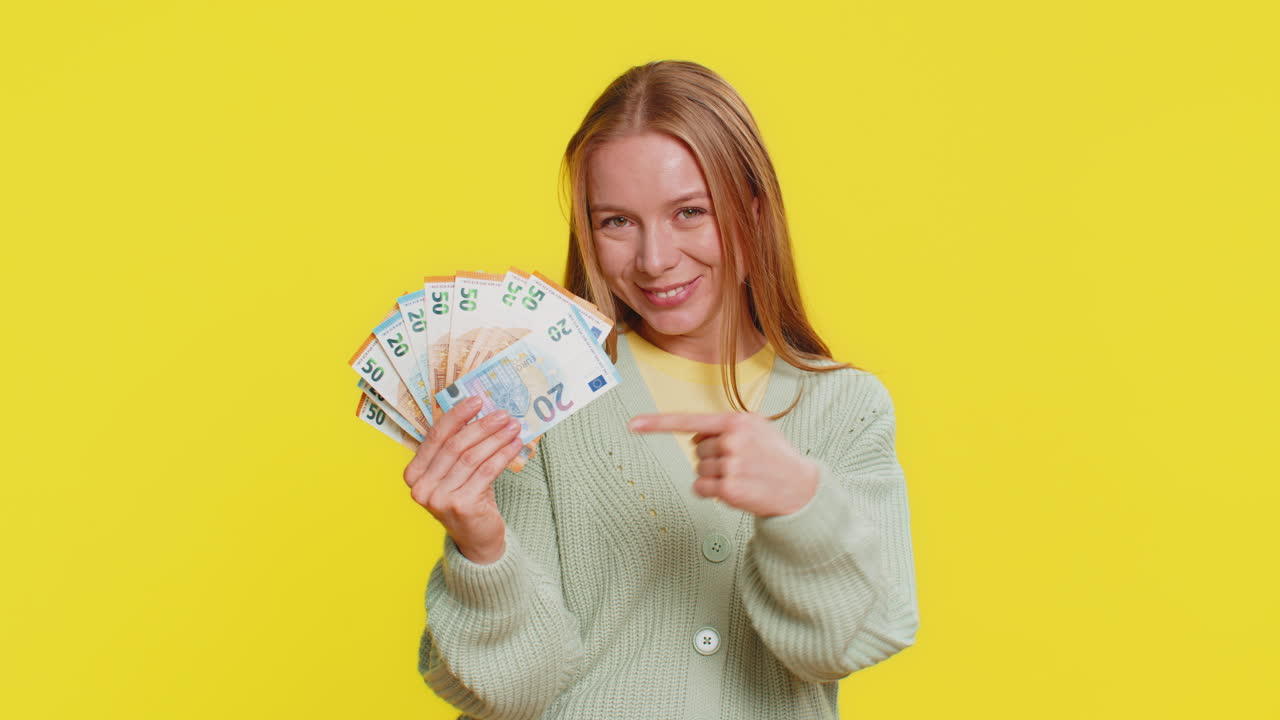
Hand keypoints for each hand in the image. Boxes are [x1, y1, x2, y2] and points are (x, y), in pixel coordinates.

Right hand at [403, 396, 525, 563]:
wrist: (477, 540)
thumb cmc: (467, 499)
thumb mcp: (455, 473)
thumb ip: (458, 448)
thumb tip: (481, 411)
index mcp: (413, 475)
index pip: (435, 437)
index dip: (456, 416)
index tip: (476, 400)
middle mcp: (421, 488)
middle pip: (454, 446)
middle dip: (481, 426)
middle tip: (502, 413)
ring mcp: (439, 499)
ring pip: (472, 458)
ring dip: (495, 438)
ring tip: (512, 426)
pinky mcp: (461, 506)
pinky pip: (486, 472)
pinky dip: (503, 455)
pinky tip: (515, 444)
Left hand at [627, 412, 819, 517]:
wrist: (800, 487)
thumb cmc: (776, 456)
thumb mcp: (758, 427)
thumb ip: (726, 425)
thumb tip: (697, 434)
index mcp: (735, 421)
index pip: (688, 421)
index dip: (656, 423)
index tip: (632, 424)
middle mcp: (730, 441)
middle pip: (696, 450)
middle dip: (713, 457)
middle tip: (740, 463)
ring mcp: (729, 465)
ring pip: (699, 470)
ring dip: (715, 476)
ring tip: (742, 476)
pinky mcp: (728, 489)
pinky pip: (701, 489)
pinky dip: (711, 492)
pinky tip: (733, 489)